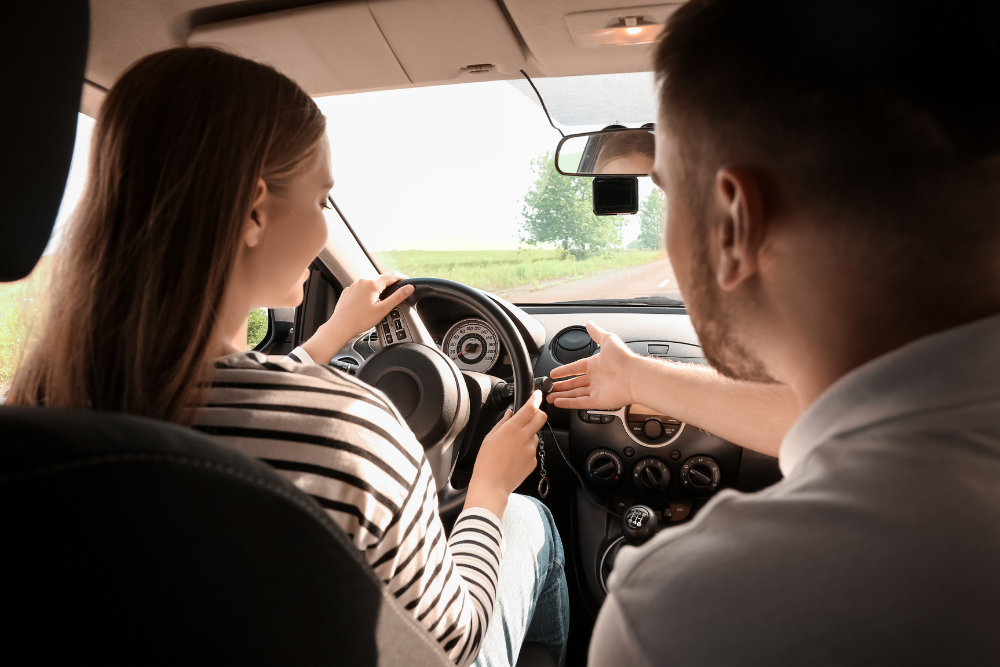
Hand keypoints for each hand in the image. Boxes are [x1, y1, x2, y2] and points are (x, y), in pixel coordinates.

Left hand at [300, 272, 413, 363]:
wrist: (340, 327)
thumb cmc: (360, 320)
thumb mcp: (383, 309)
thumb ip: (398, 297)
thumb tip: (409, 288)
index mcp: (372, 284)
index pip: (392, 276)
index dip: (402, 278)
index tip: (408, 282)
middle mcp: (362, 281)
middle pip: (381, 280)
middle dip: (390, 286)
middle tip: (397, 295)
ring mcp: (354, 286)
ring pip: (370, 285)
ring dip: (378, 291)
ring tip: (381, 303)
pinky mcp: (348, 292)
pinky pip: (361, 290)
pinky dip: (367, 294)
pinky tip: (367, 305)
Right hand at [465, 390, 547, 517]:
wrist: (492, 485)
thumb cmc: (486, 462)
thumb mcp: (489, 438)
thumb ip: (502, 423)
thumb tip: (510, 414)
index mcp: (512, 429)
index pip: (530, 408)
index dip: (535, 399)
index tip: (537, 394)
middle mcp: (524, 437)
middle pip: (541, 418)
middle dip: (538, 414)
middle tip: (530, 416)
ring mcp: (531, 449)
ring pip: (536, 435)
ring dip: (529, 435)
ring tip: (513, 447)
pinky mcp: (533, 461)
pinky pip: (533, 450)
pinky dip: (526, 450)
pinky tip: (514, 457)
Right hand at [547, 321, 639, 409]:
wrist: (635, 377)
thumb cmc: (623, 359)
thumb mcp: (608, 339)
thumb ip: (596, 333)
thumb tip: (590, 323)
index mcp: (596, 364)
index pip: (576, 367)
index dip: (564, 370)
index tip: (554, 374)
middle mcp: (596, 377)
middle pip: (574, 382)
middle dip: (561, 385)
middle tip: (549, 387)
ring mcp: (597, 390)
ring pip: (575, 393)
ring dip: (562, 395)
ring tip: (549, 396)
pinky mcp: (598, 401)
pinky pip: (580, 403)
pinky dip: (568, 403)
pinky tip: (558, 403)